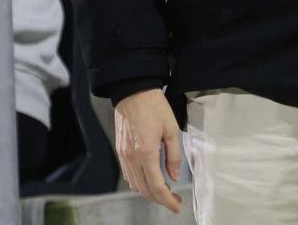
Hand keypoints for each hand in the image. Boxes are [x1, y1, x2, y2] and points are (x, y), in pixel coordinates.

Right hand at [114, 89, 182, 212]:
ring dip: (149, 192)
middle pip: (144, 190)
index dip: (167, 200)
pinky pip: (128, 175)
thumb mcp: (171, 129)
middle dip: (160, 199)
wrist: (133, 91)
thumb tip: (174, 176)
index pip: (157, 187)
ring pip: (135, 185)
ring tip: (164, 190)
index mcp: (146, 153)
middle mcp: (132, 158)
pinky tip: (150, 179)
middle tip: (174, 199)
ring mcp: (124, 155)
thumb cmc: (154, 107)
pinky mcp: (120, 151)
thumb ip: (174, 155)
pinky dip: (139, 183)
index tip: (177, 206)